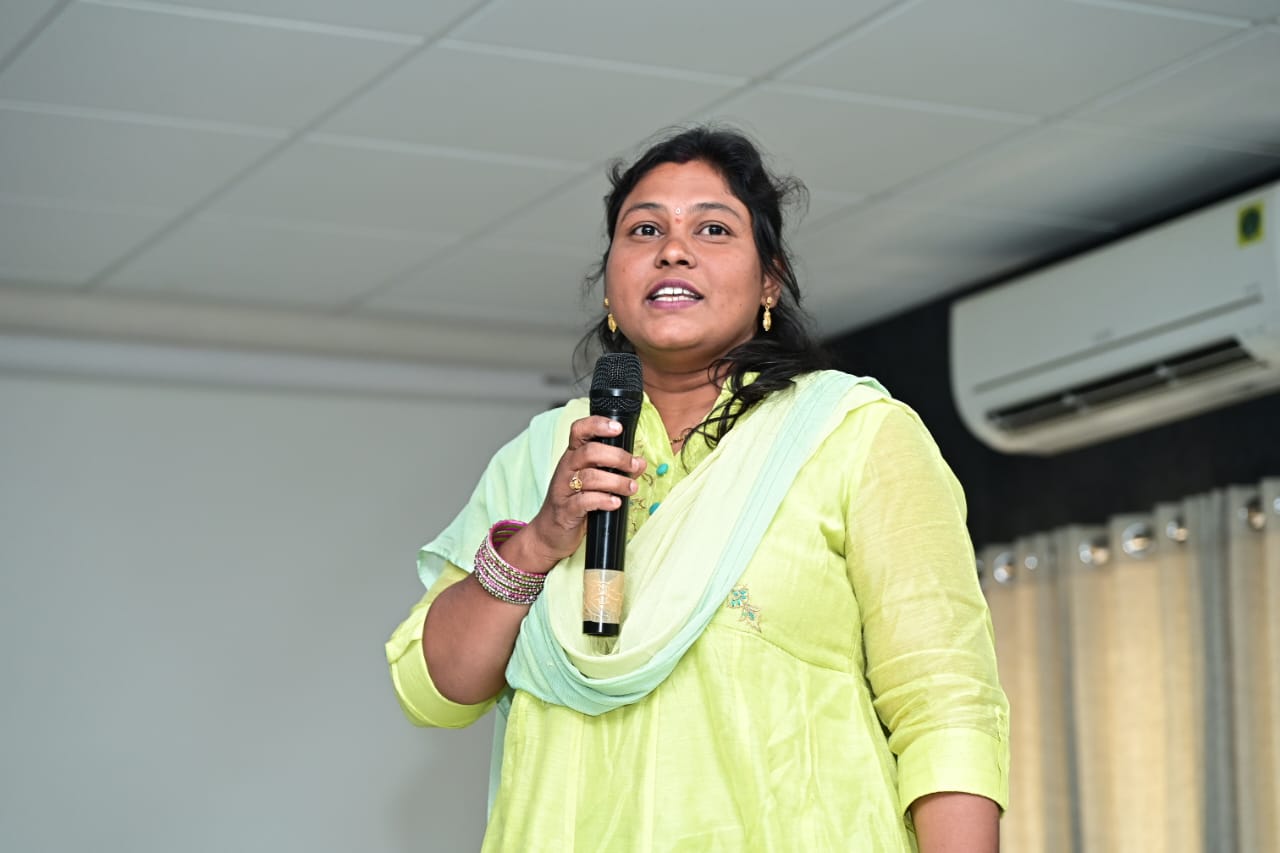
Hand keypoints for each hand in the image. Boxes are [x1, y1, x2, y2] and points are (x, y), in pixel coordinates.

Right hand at [517, 416, 644, 569]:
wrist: (550, 533)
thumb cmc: (574, 504)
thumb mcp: (595, 483)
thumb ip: (617, 471)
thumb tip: (640, 462)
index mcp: (573, 456)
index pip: (579, 431)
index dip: (597, 424)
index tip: (617, 428)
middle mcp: (566, 469)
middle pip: (589, 452)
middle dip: (617, 457)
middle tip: (634, 466)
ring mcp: (563, 489)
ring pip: (590, 477)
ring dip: (616, 481)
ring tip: (631, 488)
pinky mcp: (565, 510)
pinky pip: (584, 501)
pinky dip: (603, 500)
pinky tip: (615, 503)